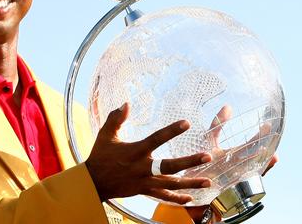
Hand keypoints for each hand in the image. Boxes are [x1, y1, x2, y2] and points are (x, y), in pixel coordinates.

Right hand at [85, 103, 212, 204]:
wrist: (93, 183)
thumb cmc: (100, 156)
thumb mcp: (105, 135)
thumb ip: (116, 119)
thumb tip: (126, 103)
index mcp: (135, 151)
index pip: (157, 139)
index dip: (172, 131)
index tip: (187, 123)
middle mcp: (142, 168)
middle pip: (170, 166)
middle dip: (190, 162)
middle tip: (207, 156)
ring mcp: (144, 182)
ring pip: (171, 184)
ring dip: (190, 183)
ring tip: (208, 181)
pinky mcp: (144, 191)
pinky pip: (163, 196)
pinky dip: (177, 198)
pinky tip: (191, 198)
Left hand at [186, 106, 278, 222]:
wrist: (190, 184)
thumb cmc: (199, 162)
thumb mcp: (208, 141)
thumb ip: (217, 125)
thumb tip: (228, 106)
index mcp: (233, 155)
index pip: (250, 144)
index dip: (259, 135)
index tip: (268, 124)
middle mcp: (237, 166)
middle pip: (254, 155)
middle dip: (263, 145)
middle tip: (272, 134)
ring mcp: (235, 177)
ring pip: (253, 170)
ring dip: (262, 163)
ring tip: (272, 154)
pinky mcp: (229, 187)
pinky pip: (240, 185)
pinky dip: (249, 179)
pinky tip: (255, 172)